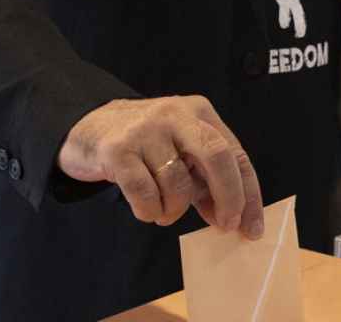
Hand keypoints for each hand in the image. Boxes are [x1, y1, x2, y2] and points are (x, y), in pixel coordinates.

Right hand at [58, 96, 265, 238]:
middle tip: (224, 225)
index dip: (248, 193)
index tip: (252, 227)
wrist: (88, 127)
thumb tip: (229, 218)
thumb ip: (205, 178)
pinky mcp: (117, 149)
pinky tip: (147, 210)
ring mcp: (145, 130)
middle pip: (217, 157)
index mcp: (199, 112)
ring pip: (178, 183)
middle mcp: (175, 115)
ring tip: (164, 211)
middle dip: (228, 197)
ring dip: (175, 210)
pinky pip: (145, 194)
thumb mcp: (181, 150)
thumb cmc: (145, 145)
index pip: (235, 154)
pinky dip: (150, 211)